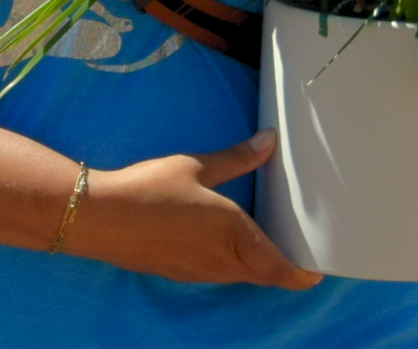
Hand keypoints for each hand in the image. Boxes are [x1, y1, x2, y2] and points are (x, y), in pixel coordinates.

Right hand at [61, 131, 323, 289]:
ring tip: (263, 245)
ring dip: (255, 266)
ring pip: (239, 275)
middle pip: (263, 275)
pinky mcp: (178, 272)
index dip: (302, 275)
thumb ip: (236, 158)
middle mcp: (222, 260)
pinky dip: (229, 264)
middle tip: (295, 252)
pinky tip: (219, 244)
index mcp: (235, 234)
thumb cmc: (150, 189)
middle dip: (281, 269)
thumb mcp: (196, 166)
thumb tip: (269, 141)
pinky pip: (216, 273)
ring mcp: (199, 271)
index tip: (316, 271)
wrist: (101, 218)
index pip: (280, 269)